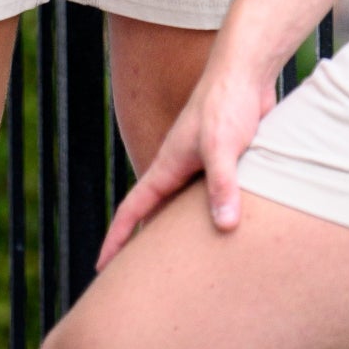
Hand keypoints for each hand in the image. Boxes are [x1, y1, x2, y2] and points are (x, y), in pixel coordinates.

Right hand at [98, 37, 276, 263]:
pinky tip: (226, 231)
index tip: (100, 267)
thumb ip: (222, 185)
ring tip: (180, 267)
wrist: (247, 70)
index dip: (117, 238)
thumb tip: (225, 226)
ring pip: (186, 207)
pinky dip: (213, 215)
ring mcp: (203, 164)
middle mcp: (181, 167)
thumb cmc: (228, 102)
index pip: (134, 208)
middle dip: (144, 243)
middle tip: (137, 279)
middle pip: (157, 213)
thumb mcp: (222, 146)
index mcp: (168, 166)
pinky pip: (214, 196)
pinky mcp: (227, 161)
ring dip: (181, 233)